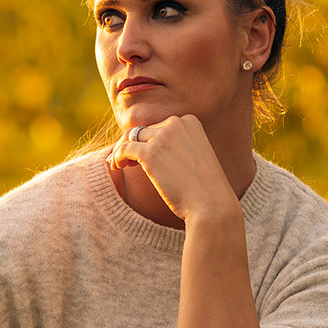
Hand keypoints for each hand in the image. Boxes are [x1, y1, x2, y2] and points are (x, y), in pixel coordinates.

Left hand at [108, 115, 237, 223]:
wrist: (211, 205)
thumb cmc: (204, 189)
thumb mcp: (194, 157)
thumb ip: (176, 147)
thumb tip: (147, 147)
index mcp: (189, 121)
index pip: (159, 125)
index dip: (148, 140)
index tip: (144, 156)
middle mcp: (177, 123)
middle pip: (143, 130)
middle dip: (134, 145)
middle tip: (127, 163)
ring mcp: (163, 137)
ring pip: (130, 136)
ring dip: (121, 150)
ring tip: (119, 165)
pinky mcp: (151, 153)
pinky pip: (124, 149)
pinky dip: (116, 156)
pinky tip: (117, 167)